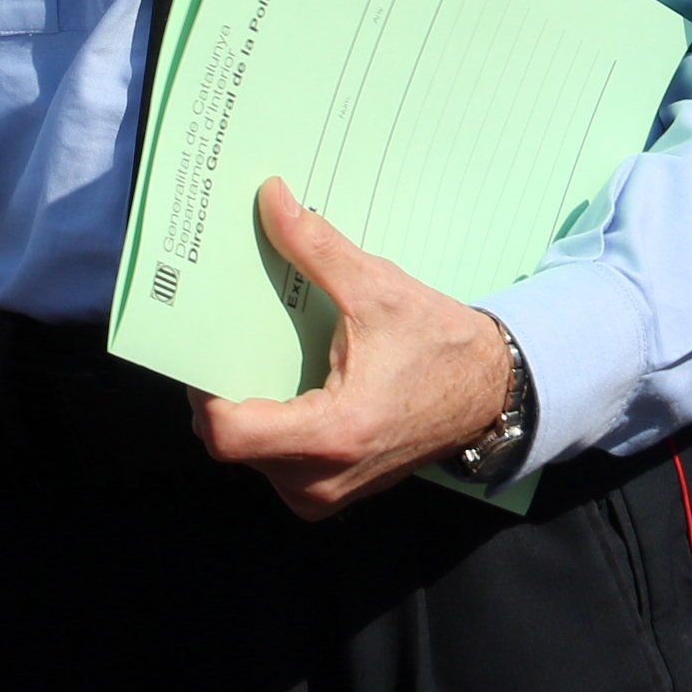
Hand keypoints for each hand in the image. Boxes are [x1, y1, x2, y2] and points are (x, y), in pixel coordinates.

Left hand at [191, 180, 518, 521]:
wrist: (489, 391)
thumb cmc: (438, 343)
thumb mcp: (376, 288)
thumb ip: (316, 246)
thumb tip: (270, 197)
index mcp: (332, 434)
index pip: (228, 434)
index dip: (202, 390)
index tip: (205, 346)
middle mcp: (322, 479)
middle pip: (231, 443)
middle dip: (220, 390)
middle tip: (222, 340)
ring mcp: (325, 494)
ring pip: (249, 456)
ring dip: (243, 409)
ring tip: (250, 357)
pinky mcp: (330, 492)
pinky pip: (274, 463)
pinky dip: (268, 426)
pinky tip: (279, 384)